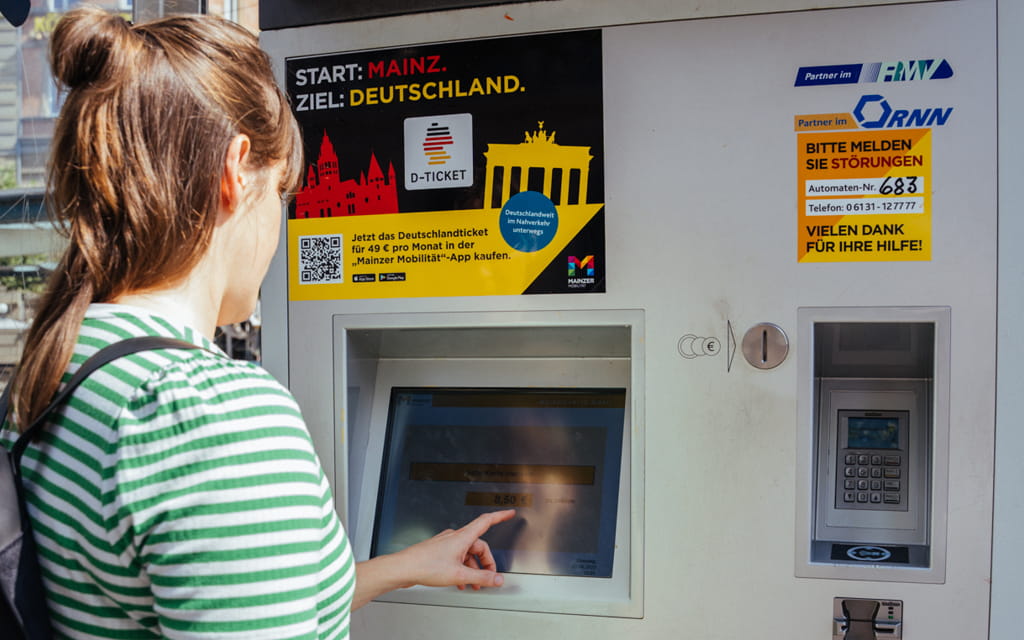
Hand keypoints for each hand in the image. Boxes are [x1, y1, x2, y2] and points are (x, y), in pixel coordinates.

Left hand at [395, 509, 515, 590]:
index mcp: (462, 537)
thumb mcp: (459, 575)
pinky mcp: (439, 552)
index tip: (509, 513)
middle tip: (488, 578)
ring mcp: (446, 544)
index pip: (486, 521)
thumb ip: (481, 577)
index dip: (500, 516)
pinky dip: (462, 569)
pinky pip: (457, 558)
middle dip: (486, 563)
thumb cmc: (425, 565)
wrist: (403, 568)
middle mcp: (455, 537)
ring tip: (473, 584)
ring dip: (473, 569)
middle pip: (479, 546)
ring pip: (467, 554)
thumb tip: (497, 579)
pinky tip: (460, 582)